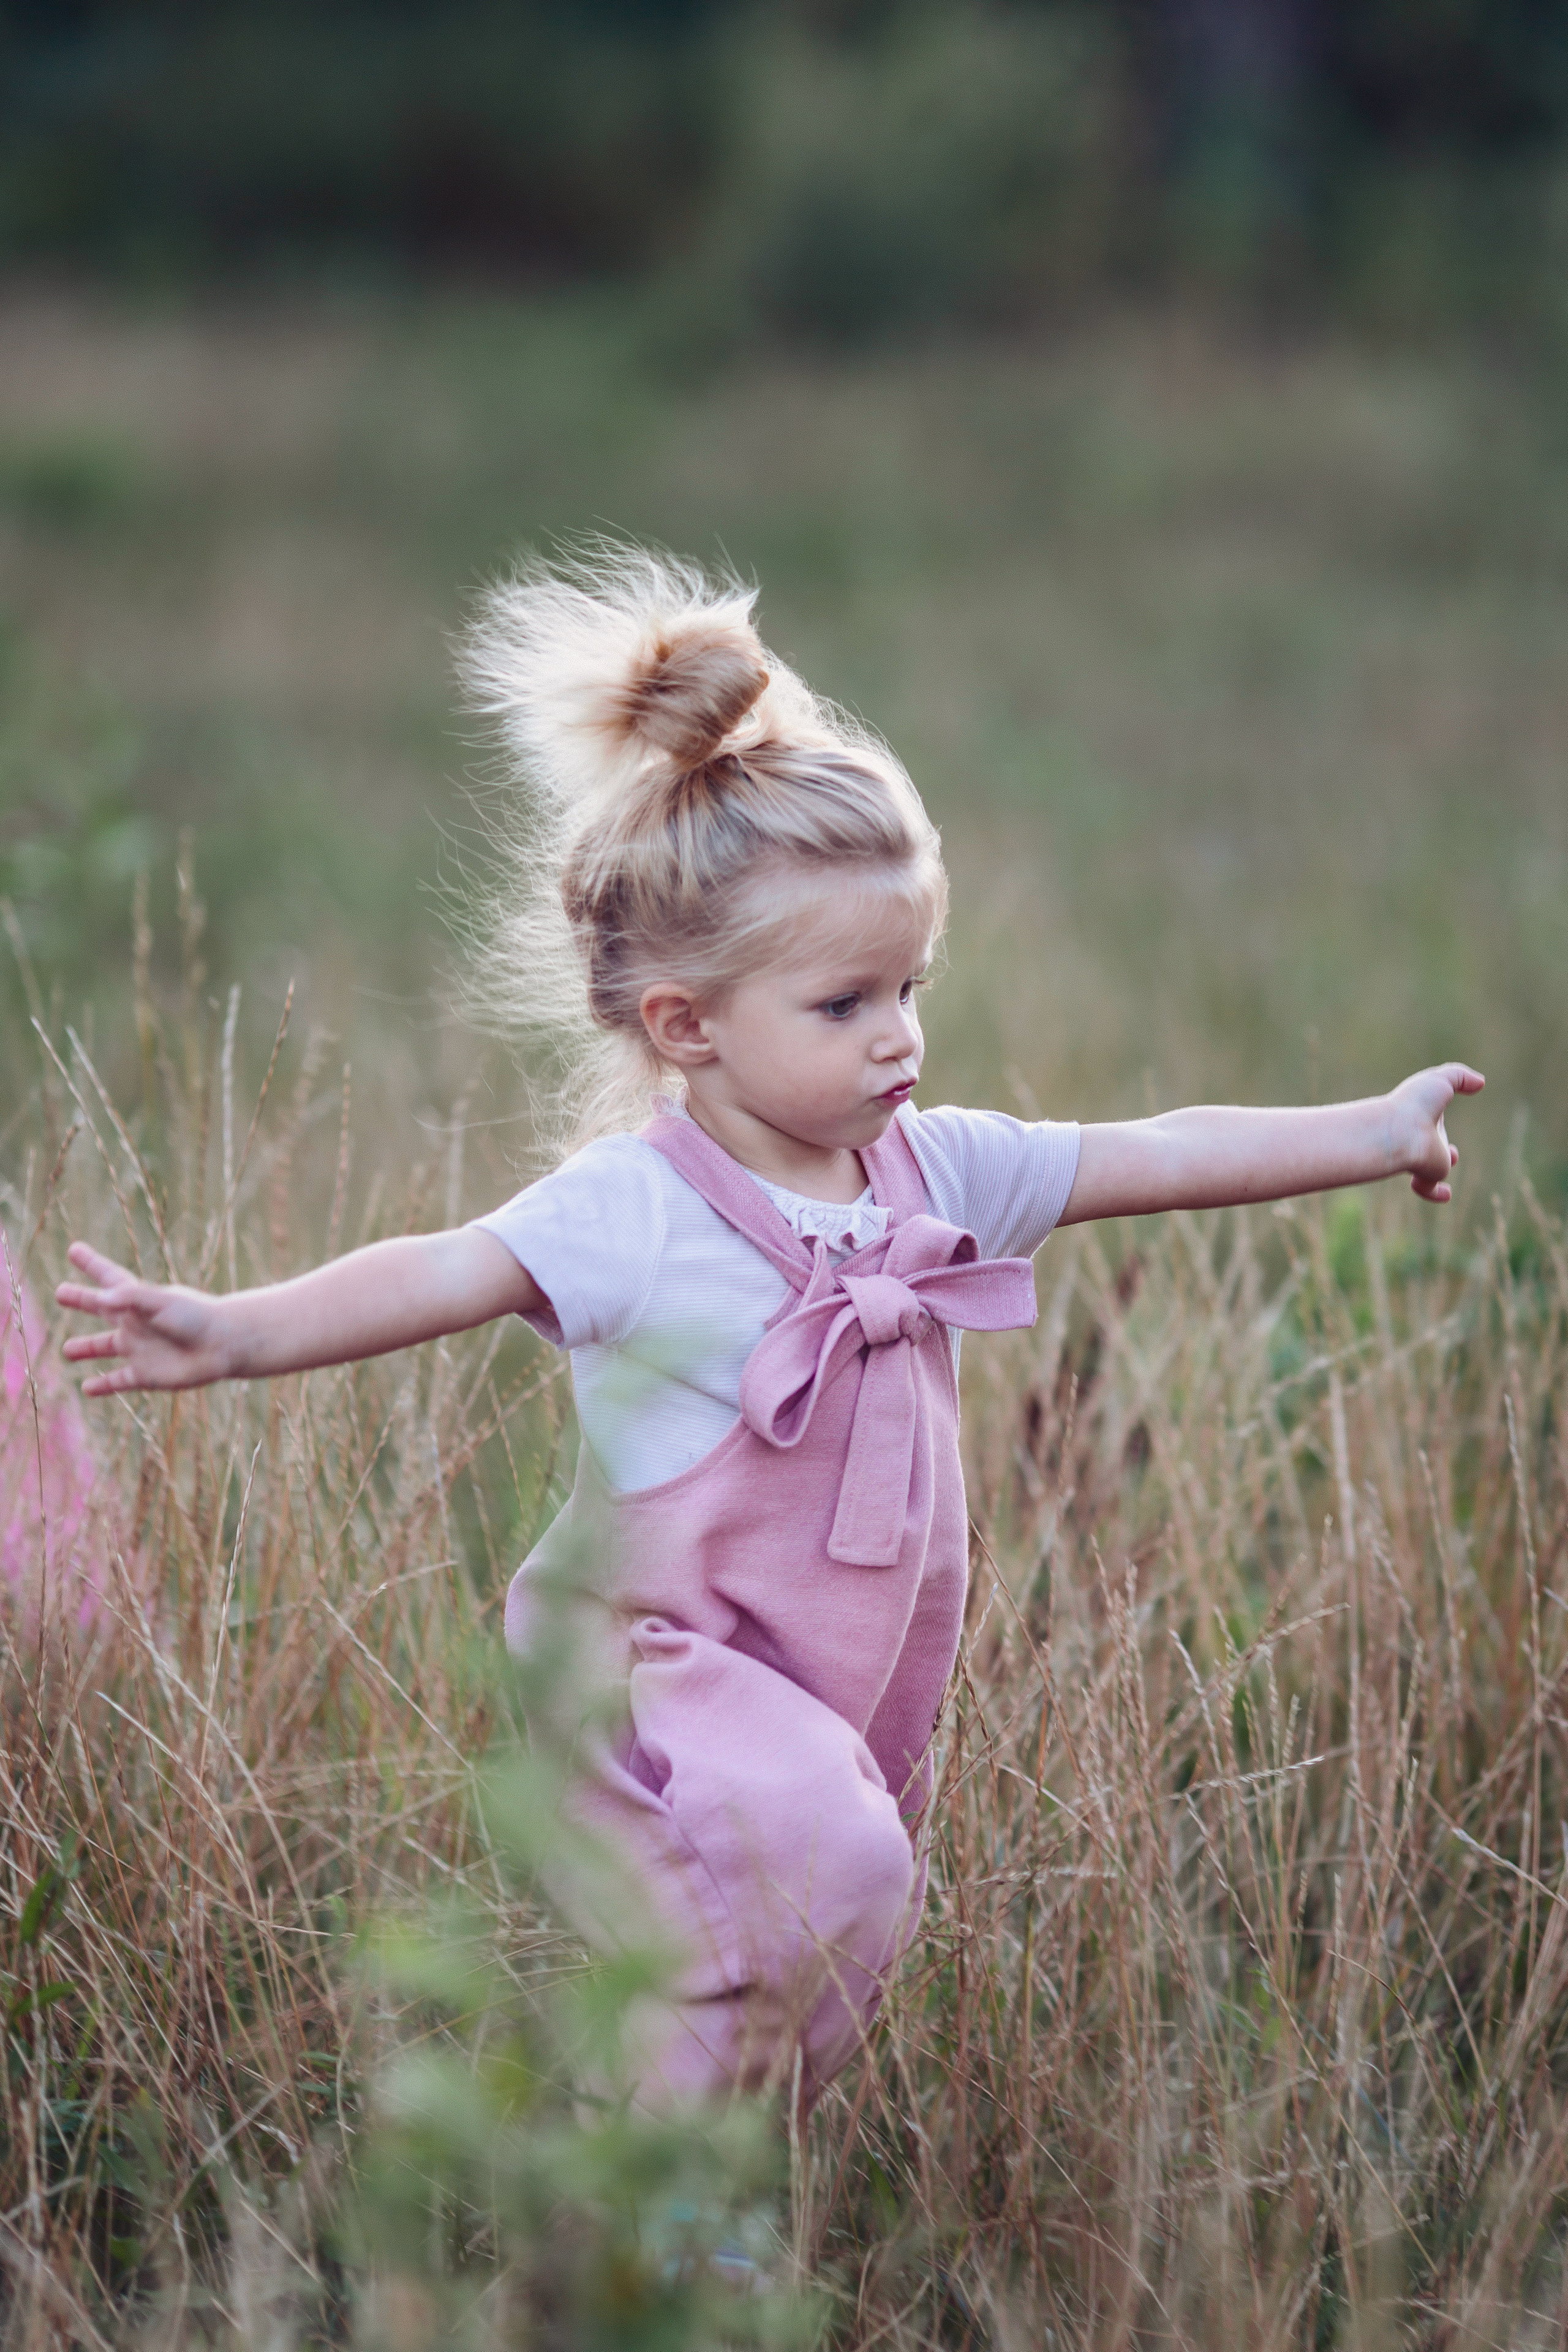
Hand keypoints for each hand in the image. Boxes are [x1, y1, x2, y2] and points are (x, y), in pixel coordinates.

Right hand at [57, 1244, 232, 1395]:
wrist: (224, 1345)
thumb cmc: (196, 1317)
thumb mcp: (161, 1302)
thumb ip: (131, 1298)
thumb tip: (101, 1298)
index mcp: (138, 1299)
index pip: (108, 1277)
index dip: (91, 1264)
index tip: (74, 1249)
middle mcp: (135, 1322)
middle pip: (101, 1309)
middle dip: (81, 1300)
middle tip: (60, 1292)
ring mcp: (139, 1348)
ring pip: (105, 1347)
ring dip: (87, 1348)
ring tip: (67, 1349)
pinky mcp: (146, 1374)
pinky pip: (119, 1381)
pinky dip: (103, 1385)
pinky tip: (87, 1388)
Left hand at [1389, 1062, 1484, 1203]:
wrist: (1399, 1130)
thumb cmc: (1415, 1103)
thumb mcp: (1440, 1080)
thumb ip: (1460, 1076)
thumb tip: (1481, 1082)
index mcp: (1422, 1116)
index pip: (1430, 1122)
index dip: (1436, 1122)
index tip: (1439, 1120)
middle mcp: (1421, 1139)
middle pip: (1430, 1147)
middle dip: (1440, 1148)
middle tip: (1450, 1150)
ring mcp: (1422, 1158)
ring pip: (1426, 1168)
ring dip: (1438, 1167)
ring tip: (1449, 1158)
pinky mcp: (1426, 1174)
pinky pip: (1428, 1189)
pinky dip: (1436, 1193)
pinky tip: (1446, 1195)